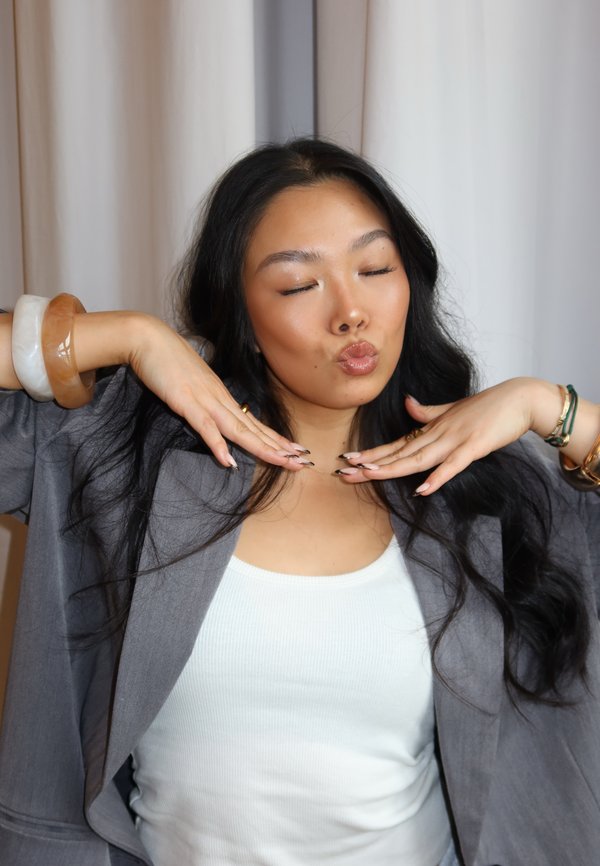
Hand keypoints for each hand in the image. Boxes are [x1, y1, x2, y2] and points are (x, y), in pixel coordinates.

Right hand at [125, 316, 309, 470]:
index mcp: (222, 397)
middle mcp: (220, 399)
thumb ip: (203, 404)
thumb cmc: (167, 362)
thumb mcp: (191, 386)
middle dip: (279, 448)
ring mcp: (205, 400)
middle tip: (303, 462)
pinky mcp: (185, 401)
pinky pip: (204, 426)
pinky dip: (217, 444)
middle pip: (254, 429)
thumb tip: (213, 420)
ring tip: (282, 461)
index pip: (254, 423)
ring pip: (238, 429)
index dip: (274, 439)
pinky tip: (228, 461)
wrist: (148, 339)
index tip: (294, 452)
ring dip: (261, 447)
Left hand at [337, 378, 549, 493]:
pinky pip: (453, 464)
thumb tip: (408, 404)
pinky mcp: (474, 447)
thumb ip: (429, 412)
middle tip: (345, 472)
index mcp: (432, 428)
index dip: (373, 453)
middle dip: (372, 464)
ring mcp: (455, 440)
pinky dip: (437, 477)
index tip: (350, 460)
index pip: (397, 444)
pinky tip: (422, 489)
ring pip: (419, 458)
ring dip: (394, 468)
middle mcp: (438, 433)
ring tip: (371, 476)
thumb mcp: (453, 409)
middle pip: (400, 453)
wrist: (520, 399)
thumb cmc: (489, 407)